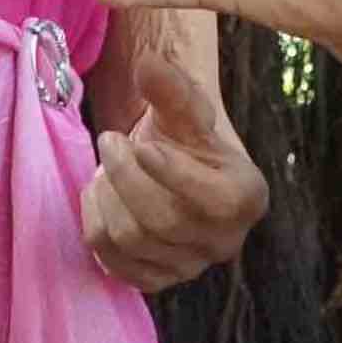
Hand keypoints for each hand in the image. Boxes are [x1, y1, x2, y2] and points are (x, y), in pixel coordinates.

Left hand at [82, 50, 269, 292]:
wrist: (172, 167)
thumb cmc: (184, 135)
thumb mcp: (183, 107)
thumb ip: (171, 88)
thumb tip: (149, 63)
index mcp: (246, 197)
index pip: (214, 200)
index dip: (173, 174)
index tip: (143, 144)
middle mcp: (225, 241)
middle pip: (161, 221)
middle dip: (124, 175)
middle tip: (109, 141)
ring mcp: (189, 267)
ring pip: (130, 240)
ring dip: (105, 195)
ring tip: (105, 167)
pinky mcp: (155, 280)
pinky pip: (112, 263)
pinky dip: (95, 223)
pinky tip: (102, 196)